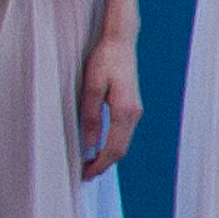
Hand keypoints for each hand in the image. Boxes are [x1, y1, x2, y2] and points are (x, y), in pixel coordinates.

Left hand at [78, 27, 141, 175]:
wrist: (120, 41)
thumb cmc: (104, 61)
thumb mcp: (91, 89)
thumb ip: (91, 118)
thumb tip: (89, 146)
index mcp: (125, 112)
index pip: (114, 149)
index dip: (99, 165)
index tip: (84, 175)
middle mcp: (134, 114)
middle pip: (121, 149)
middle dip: (103, 164)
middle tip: (83, 175)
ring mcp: (135, 110)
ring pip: (123, 142)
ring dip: (107, 156)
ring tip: (87, 163)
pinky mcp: (131, 106)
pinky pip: (123, 133)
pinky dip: (111, 144)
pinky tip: (98, 146)